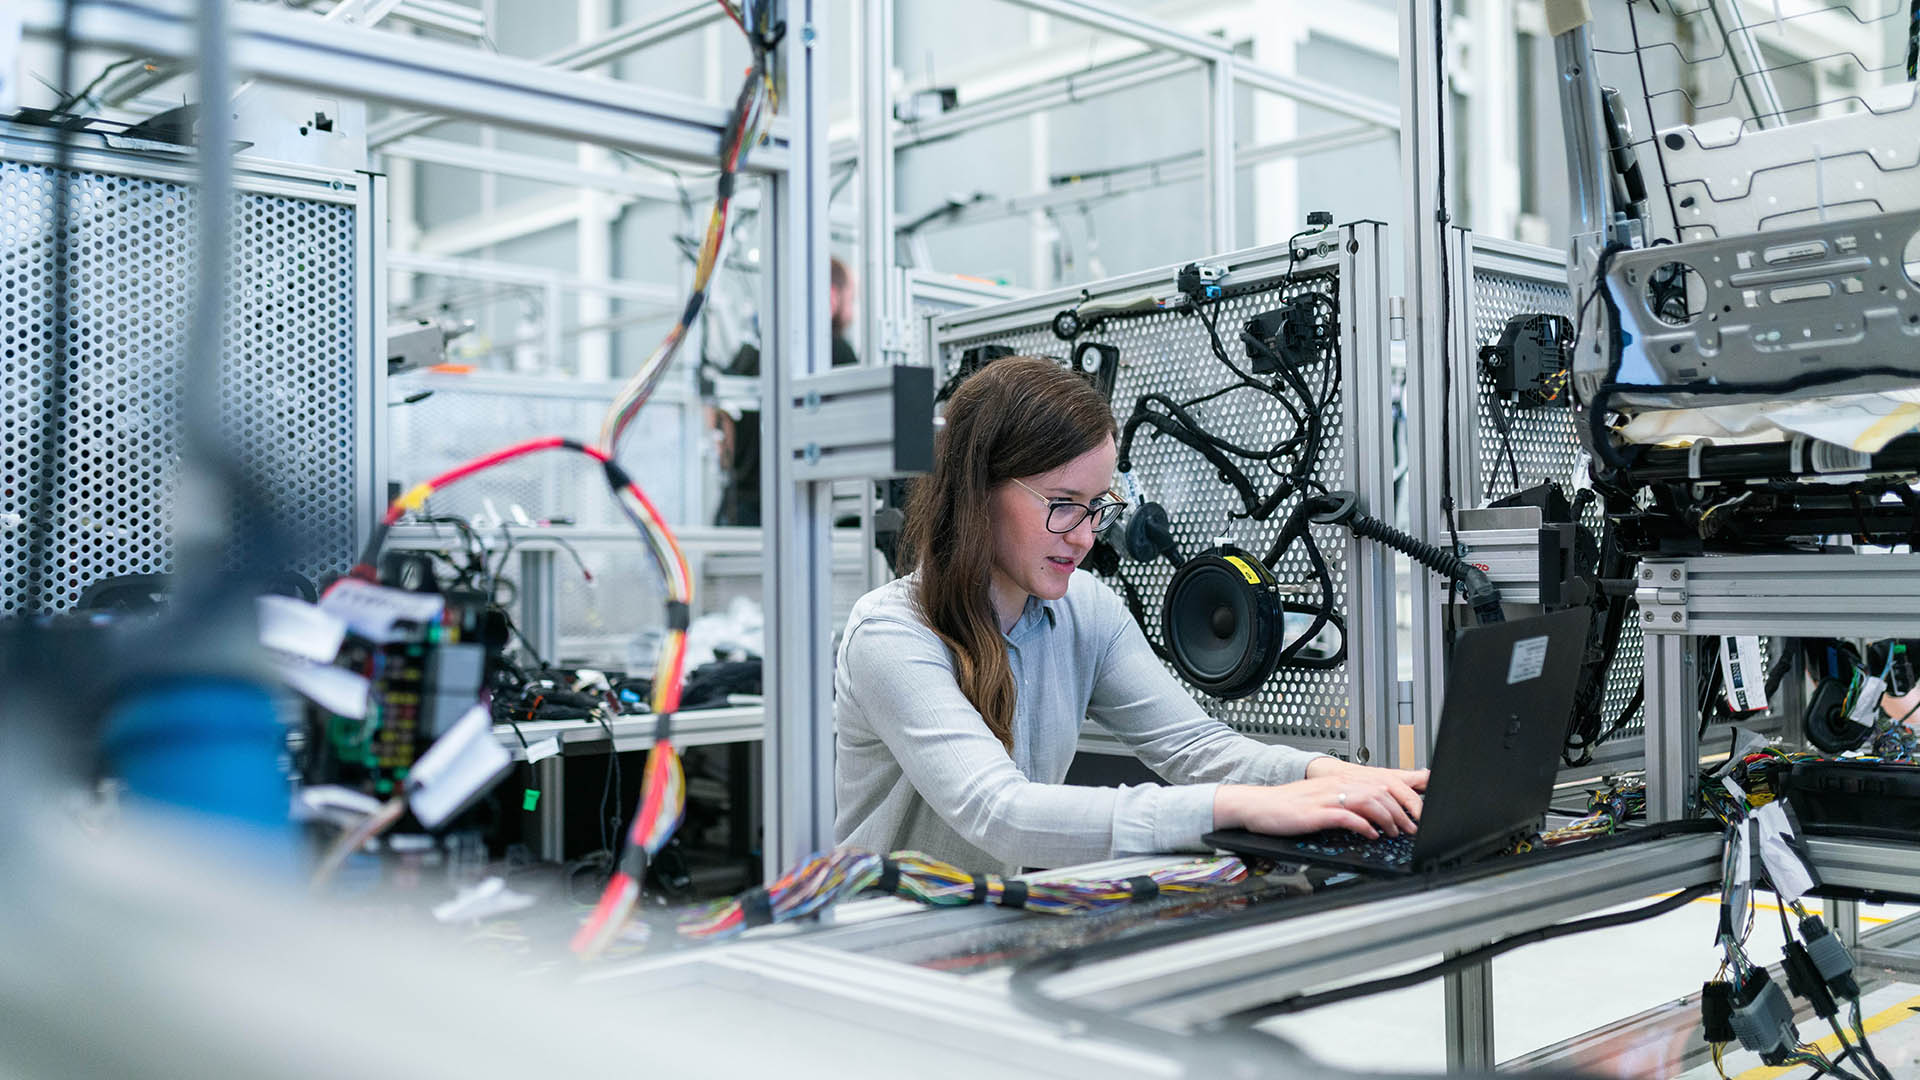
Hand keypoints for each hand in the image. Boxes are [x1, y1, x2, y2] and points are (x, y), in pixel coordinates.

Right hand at [1216, 765, 1425, 839]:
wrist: (1257, 805)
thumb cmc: (1287, 806)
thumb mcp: (1321, 799)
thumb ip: (1346, 802)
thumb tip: (1372, 814)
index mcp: (1339, 780)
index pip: (1381, 783)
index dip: (1403, 798)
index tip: (1415, 814)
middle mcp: (1335, 785)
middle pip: (1380, 791)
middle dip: (1401, 811)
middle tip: (1410, 828)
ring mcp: (1326, 798)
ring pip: (1368, 801)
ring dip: (1387, 818)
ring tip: (1394, 832)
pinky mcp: (1316, 813)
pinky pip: (1347, 816)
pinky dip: (1364, 826)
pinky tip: (1371, 834)